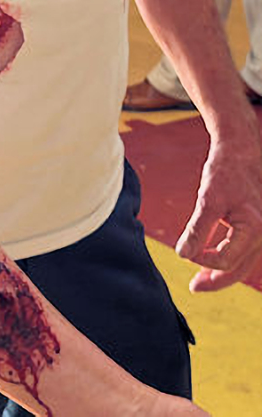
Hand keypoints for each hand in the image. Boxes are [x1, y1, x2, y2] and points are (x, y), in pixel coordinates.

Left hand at [176, 134, 261, 290]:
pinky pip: (245, 248)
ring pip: (244, 261)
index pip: (226, 260)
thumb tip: (183, 255)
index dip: (202, 260)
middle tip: (194, 288)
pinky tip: (211, 255)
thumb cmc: (226, 171)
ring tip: (201, 279)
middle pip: (240, 268)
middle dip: (217, 280)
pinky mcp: (257, 225)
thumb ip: (197, 229)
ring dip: (222, 270)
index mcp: (255, 230)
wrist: (241, 149)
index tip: (183, 252)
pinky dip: (228, 255)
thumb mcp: (208, 198)